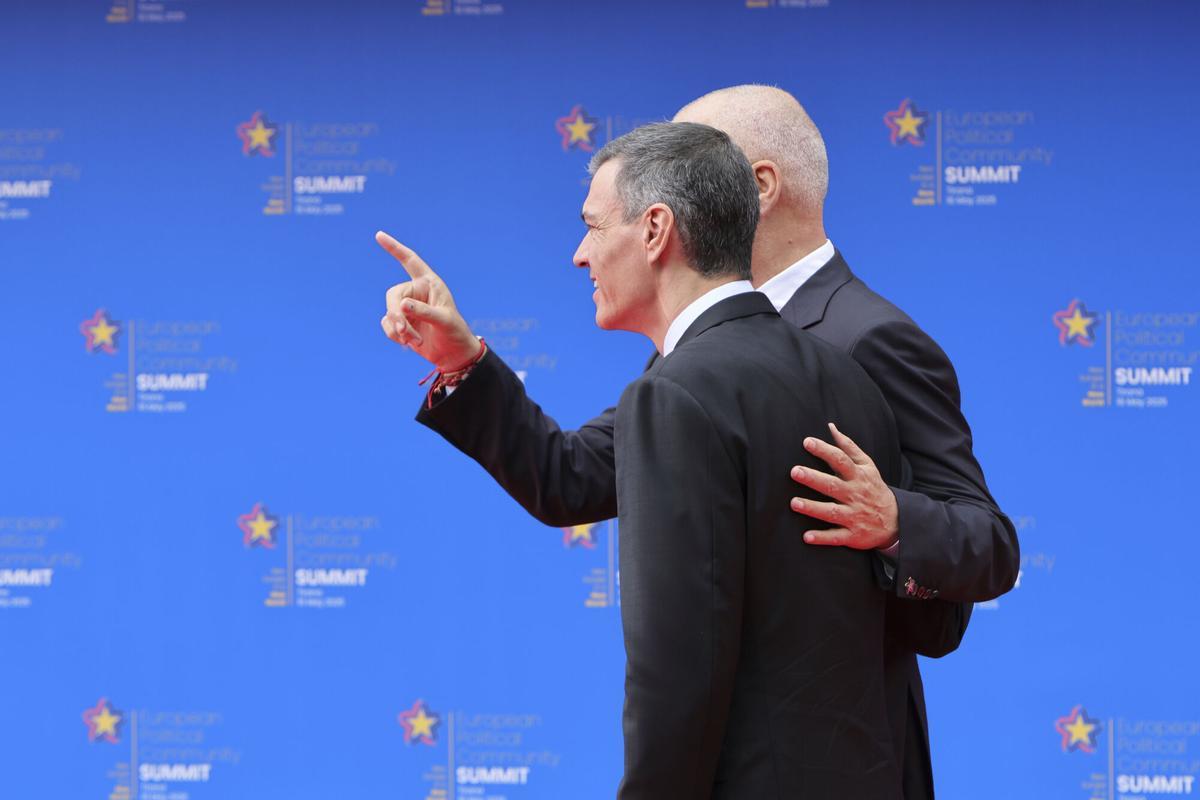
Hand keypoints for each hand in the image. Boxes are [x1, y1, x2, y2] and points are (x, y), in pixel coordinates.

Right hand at [376, 231, 481, 371]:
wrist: (453, 355)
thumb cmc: (454, 333)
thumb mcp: (444, 320)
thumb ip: (424, 311)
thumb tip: (401, 305)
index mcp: (429, 283)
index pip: (410, 260)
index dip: (394, 248)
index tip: (379, 235)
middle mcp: (416, 292)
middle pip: (393, 295)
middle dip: (396, 314)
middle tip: (404, 332)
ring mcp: (407, 307)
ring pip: (389, 312)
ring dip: (398, 329)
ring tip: (414, 341)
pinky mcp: (401, 322)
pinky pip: (387, 324)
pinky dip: (394, 335)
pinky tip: (408, 343)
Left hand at [789, 422, 899, 549]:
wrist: (896, 521)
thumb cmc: (873, 488)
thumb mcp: (867, 466)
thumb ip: (848, 446)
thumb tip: (830, 426)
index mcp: (858, 476)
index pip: (841, 460)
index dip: (824, 450)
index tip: (807, 442)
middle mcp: (855, 495)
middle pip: (833, 485)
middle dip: (813, 478)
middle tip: (794, 471)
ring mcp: (854, 516)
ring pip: (832, 512)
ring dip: (813, 508)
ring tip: (794, 503)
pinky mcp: (853, 535)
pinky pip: (836, 537)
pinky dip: (822, 538)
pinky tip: (806, 537)